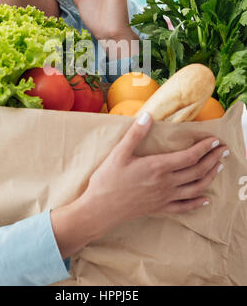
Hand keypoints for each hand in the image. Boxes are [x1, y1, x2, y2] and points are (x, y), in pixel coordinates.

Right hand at [50, 112, 228, 258]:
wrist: (100, 210)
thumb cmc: (108, 180)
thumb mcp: (119, 153)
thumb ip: (135, 134)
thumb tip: (147, 115)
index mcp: (158, 167)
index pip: (189, 156)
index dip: (204, 148)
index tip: (215, 141)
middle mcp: (166, 183)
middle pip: (197, 171)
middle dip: (213, 160)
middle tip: (224, 151)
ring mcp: (164, 198)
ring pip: (195, 188)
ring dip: (209, 177)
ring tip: (218, 168)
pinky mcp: (160, 209)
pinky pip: (184, 207)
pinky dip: (198, 203)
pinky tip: (206, 200)